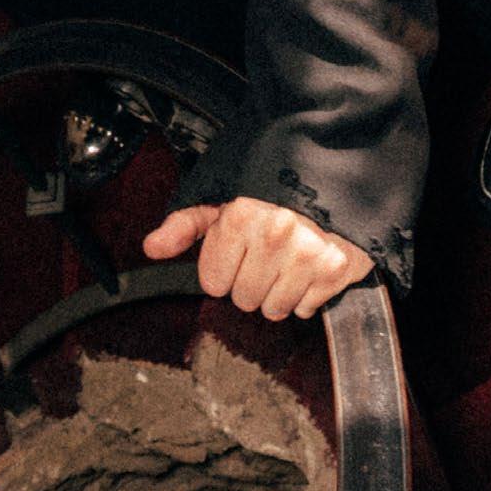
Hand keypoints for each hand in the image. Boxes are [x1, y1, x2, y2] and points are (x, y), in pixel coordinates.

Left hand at [143, 197, 375, 319]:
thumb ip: (186, 224)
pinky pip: (306, 309)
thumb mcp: (224, 200)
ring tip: (290, 263)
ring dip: (280, 293)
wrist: (338, 181)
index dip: (225, 269)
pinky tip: (311, 270)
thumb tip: (152, 248)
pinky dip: (308, 295)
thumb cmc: (276, 194)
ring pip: (273, 310)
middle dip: (252, 283)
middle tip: (268, 257)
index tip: (241, 251)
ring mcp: (308, 253)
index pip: (214, 283)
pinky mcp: (336, 269)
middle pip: (244, 299)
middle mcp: (275, 234)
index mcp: (240, 216)